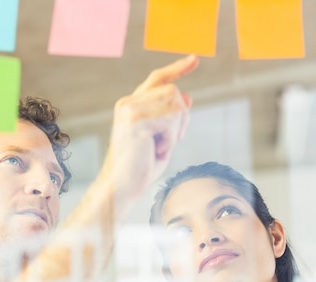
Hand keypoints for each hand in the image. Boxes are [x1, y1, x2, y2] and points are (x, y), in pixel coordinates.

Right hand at [104, 54, 198, 199]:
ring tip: (160, 147)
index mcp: (131, 105)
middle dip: (182, 117)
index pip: (157, 79)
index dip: (177, 69)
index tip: (195, 59)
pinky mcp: (135, 121)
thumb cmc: (140, 168)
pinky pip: (171, 120)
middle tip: (171, 141)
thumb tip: (186, 95)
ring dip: (176, 129)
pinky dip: (170, 139)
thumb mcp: (162, 139)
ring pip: (175, 103)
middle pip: (173, 91)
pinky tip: (156, 150)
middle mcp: (128, 103)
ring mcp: (130, 110)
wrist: (121, 188)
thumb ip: (171, 117)